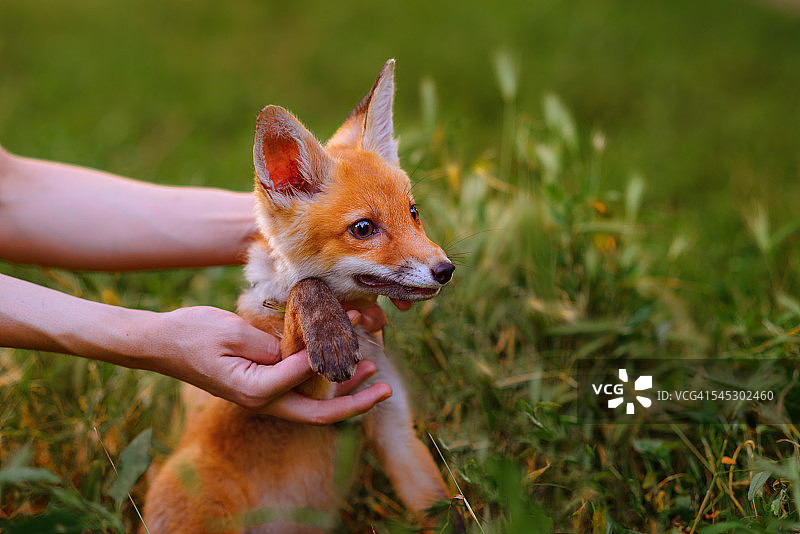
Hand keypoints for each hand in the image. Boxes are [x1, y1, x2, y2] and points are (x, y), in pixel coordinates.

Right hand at [151, 306, 390, 423]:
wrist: (161, 344)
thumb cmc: (193, 334)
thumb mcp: (235, 333)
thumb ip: (273, 346)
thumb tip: (308, 350)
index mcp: (255, 390)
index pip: (305, 373)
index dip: (331, 348)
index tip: (352, 319)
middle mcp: (262, 401)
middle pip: (319, 413)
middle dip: (356, 401)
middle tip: (385, 386)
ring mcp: (262, 398)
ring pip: (313, 405)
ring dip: (343, 390)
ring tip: (372, 369)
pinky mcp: (262, 387)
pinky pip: (300, 391)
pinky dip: (323, 379)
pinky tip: (339, 361)